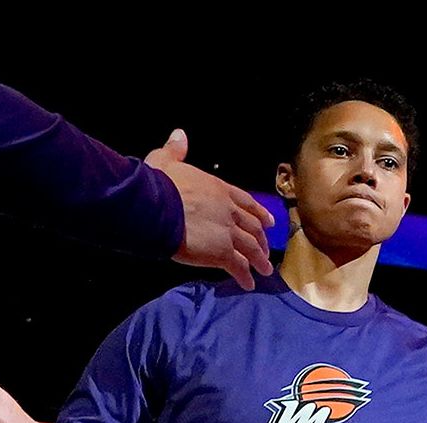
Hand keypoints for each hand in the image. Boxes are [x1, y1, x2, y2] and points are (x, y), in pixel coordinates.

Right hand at [149, 129, 273, 288]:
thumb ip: (175, 151)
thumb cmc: (159, 184)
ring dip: (259, 260)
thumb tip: (179, 136)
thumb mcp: (166, 161)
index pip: (246, 202)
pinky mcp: (221, 253)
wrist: (157, 207)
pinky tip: (248, 284)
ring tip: (265, 271)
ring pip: (250, 247)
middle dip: (261, 239)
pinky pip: (238, 266)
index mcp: (219, 189)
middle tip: (266, 249)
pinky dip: (245, 276)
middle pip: (252, 226)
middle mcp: (229, 211)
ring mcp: (227, 232)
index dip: (259, 212)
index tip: (269, 221)